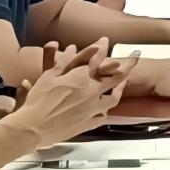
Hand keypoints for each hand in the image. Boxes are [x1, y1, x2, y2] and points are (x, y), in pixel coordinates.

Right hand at [7, 46, 124, 150]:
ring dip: (120, 88)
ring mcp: (92, 109)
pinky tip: (106, 109)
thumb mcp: (48, 77)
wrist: (34, 128)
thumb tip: (72, 48)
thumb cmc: (37, 101)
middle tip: (136, 57)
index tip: (105, 41)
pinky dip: (106, 111)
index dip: (102, 48)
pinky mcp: (88, 123)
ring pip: (114, 97)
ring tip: (124, 82)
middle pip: (115, 76)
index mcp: (81, 78)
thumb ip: (63, 62)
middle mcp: (91, 92)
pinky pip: (103, 116)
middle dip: (127, 65)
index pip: (96, 58)